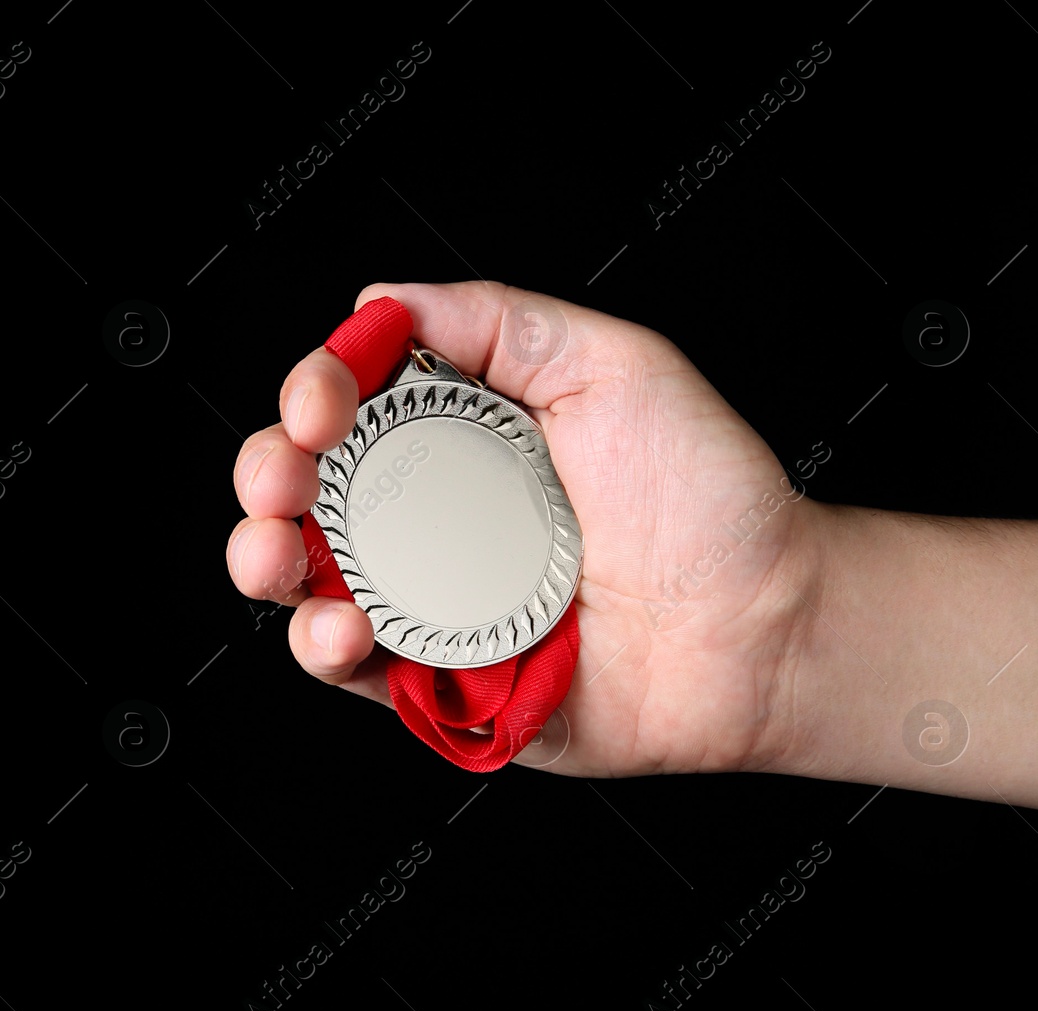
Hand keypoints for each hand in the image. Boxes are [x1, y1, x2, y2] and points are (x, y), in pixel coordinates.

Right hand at [226, 281, 820, 777]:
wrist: (768, 623)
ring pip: (310, 581)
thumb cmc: (710, 499)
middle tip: (282, 476)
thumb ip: (500, 322)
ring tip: (278, 553)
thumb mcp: (614, 365)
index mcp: (465, 438)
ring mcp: (436, 602)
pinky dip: (327, 650)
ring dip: (269, 562)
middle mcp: (437, 520)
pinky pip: (361, 671)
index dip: (317, 393)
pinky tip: (338, 626)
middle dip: (270, 475)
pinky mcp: (447, 683)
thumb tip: (383, 301)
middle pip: (310, 491)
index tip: (323, 399)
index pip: (353, 405)